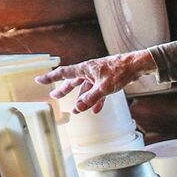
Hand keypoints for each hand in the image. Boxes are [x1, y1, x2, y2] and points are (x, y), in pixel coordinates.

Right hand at [35, 50, 155, 112]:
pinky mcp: (108, 80)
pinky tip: (96, 110)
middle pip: (73, 81)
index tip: (39, 79)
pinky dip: (96, 100)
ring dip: (80, 98)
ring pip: (86, 88)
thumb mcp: (104, 88)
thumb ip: (90, 99)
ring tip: (75, 109)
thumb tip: (77, 108)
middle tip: (54, 96)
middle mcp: (89, 71)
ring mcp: (98, 75)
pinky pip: (98, 92)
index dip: (51, 77)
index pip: (63, 73)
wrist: (137, 65)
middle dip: (64, 89)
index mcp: (85, 69)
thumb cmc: (120, 71)